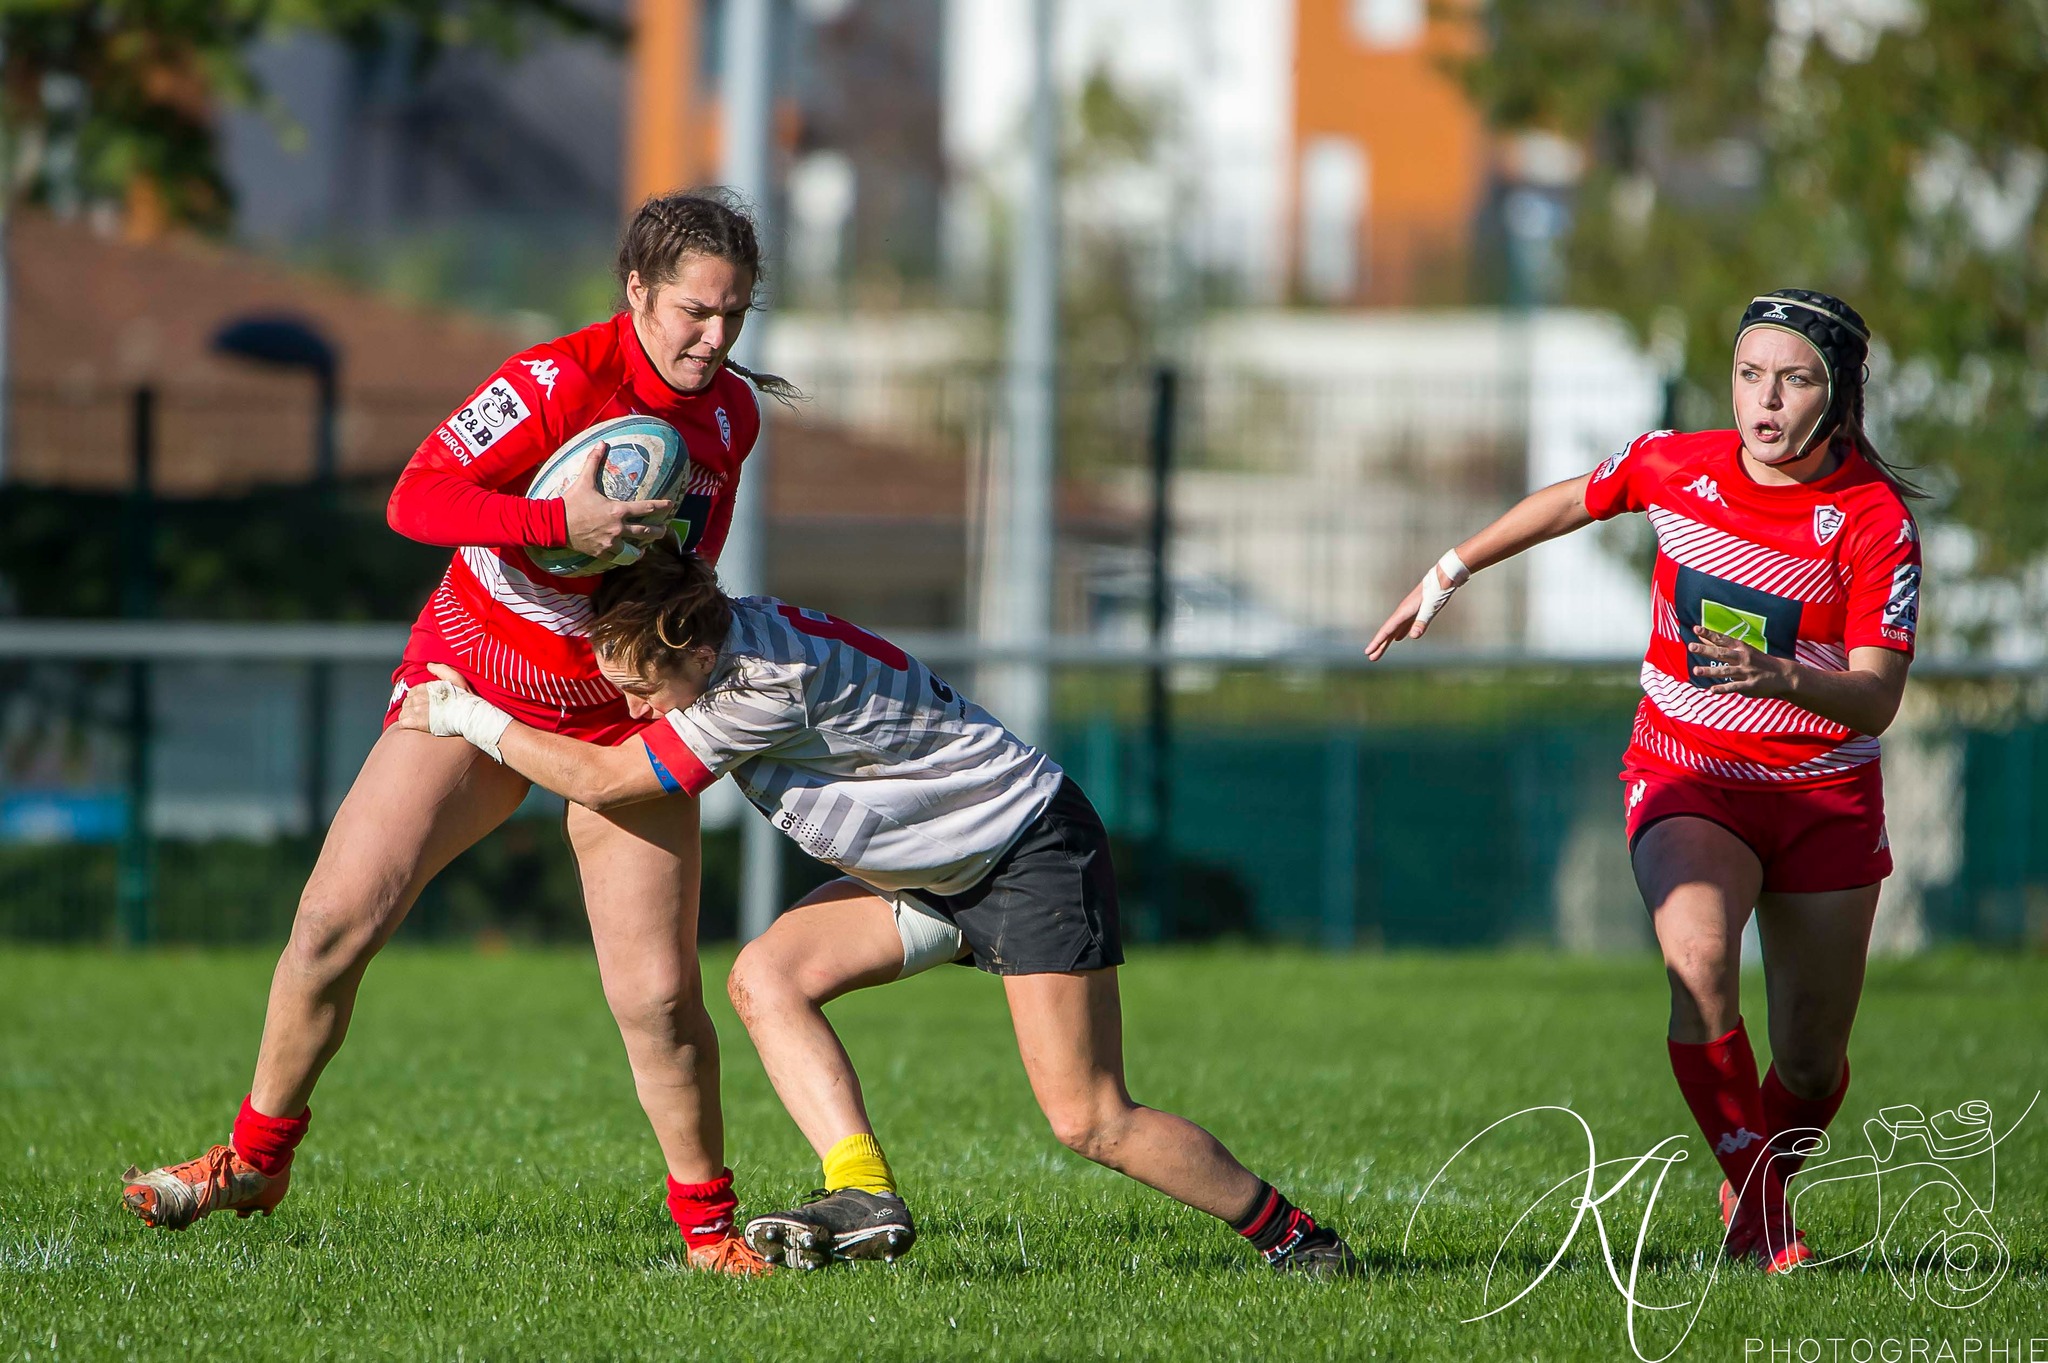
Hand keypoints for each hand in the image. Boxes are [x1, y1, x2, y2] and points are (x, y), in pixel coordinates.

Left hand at [396, 664, 474, 733]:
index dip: (419, 698)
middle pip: (407, 702)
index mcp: (425, 687)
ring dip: (410, 716)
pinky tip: (416, 725)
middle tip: (425, 713)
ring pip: (404, 711)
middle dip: (413, 707)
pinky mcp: (414, 722)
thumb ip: (442, 670)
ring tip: (421, 720)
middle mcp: (418, 697)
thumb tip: (429, 665)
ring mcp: (416, 710)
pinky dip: (407, 724)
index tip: (427, 704)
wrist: (467, 718)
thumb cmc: (464, 700)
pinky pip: (402, 722)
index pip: (413, 691)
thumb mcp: (456, 679)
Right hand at [561, 444, 673, 559]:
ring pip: (635, 548)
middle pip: (646, 531)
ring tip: (648, 547)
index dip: (661, 506)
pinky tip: (631, 556)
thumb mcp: (584, 481)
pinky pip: (620, 557)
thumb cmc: (571, 502)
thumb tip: (601, 442)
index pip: (646, 508)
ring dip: (643, 547)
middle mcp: (618, 528)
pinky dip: (626, 556)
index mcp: (617, 510)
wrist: (555, 524)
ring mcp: (611, 542)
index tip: (671, 504)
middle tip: (664, 529)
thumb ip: (594, 461)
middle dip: (658, 530)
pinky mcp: (602, 553)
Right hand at [1365, 564, 1458, 660]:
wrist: (1443, 578)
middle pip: (1388, 632)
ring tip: (1380, 652)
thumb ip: (1421, 621)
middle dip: (1379, 645)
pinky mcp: (1416, 611)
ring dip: (1387, 641)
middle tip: (1371, 658)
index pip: (1387, 630)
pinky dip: (1399, 634)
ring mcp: (1409, 612)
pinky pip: (1404, 626)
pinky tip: (1399, 639)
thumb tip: (1412, 636)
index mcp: (1404, 612)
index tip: (1368, 652)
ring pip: (1395, 630)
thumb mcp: (1431, 607)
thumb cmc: (1437, 592)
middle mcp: (1403, 612)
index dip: (1377, 642)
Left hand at [1688, 627, 1795, 696]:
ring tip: (1696, 670)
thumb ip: (1721, 645)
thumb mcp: (1743, 650)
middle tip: (1691, 646)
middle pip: (1722, 653)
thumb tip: (1702, 637)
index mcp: (1741, 648)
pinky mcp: (1749, 686)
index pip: (1722, 639)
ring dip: (1710, 671)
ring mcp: (1746, 672)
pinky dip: (1723, 688)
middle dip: (1706, 650)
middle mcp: (1743, 658)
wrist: (1783, 674)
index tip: (1696, 628)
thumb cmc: (1758, 661)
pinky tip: (1712, 689)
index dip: (1709, 634)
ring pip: (1725, 671)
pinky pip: (1734, 687)